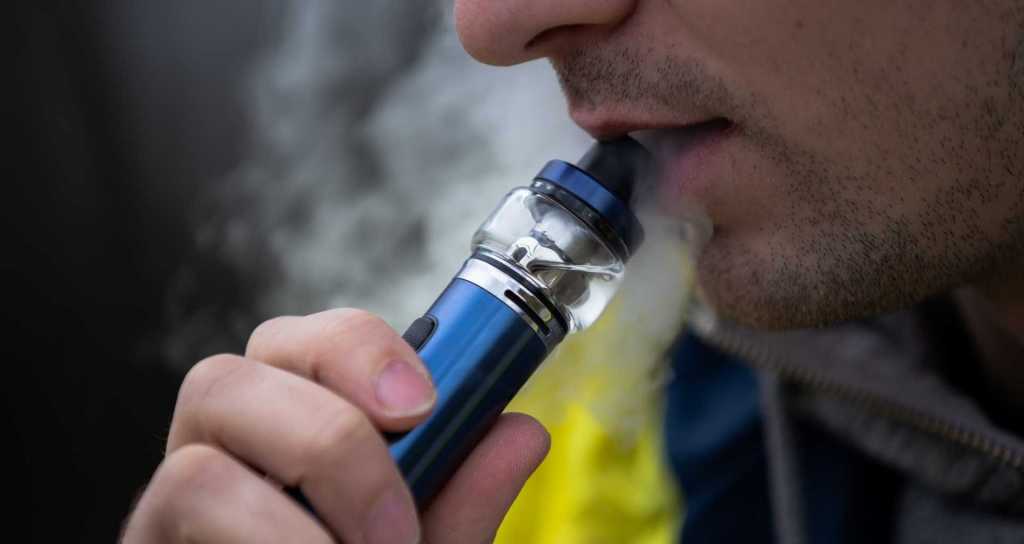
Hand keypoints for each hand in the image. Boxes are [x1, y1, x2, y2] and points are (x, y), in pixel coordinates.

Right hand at [122, 309, 549, 542]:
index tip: (422, 404)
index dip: (361, 352)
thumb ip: (462, 497)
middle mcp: (219, 456)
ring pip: (192, 463)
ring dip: (297, 521)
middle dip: (329, 438)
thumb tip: (522, 432)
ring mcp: (171, 512)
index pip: (301, 341)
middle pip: (227, 377)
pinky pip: (176, 521)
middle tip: (395, 524)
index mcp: (285, 427)